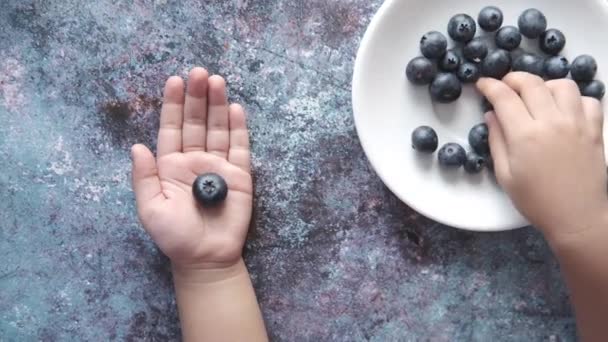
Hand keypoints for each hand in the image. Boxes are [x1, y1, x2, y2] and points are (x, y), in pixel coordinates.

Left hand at [131, 67, 251, 270]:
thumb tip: (136, 146)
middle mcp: (194, 160)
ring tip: (217, 81)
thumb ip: (143, 177)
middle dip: (197, 97)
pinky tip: (236, 108)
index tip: (174, 80)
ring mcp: (218, 165)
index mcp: (170, 166)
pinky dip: (238, 128)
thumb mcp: (149, 209)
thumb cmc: (175, 236)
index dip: (173, 105)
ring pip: (218, 129)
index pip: (171, 128)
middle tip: (199, 73)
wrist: (206, 258)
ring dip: (218, 105)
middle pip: (196, 122)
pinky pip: (239, 147)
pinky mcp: (239, 175)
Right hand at [477, 72, 607, 240]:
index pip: (504, 97)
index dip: (490, 86)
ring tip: (536, 96)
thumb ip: (497, 141)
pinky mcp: (595, 130)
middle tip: (504, 85)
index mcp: (525, 135)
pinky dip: (574, 99)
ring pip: (562, 85)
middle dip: (513, 78)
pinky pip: (588, 100)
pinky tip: (564, 110)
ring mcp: (577, 124)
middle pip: (531, 83)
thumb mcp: (505, 174)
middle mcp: (552, 122)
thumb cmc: (536, 200)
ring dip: (545, 85)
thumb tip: (491, 115)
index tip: (482, 84)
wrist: (576, 217)